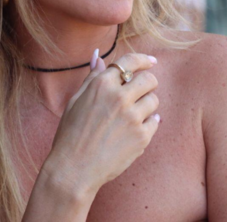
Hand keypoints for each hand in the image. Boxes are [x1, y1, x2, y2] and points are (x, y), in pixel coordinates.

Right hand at [42, 53, 160, 198]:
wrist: (74, 169)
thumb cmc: (71, 134)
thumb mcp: (76, 100)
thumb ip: (92, 77)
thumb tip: (98, 56)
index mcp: (101, 85)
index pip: (129, 62)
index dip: (142, 59)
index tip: (151, 62)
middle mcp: (119, 98)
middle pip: (149, 79)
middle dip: (148, 82)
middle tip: (142, 90)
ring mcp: (132, 118)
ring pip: (154, 100)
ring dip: (147, 104)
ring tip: (133, 114)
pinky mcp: (141, 137)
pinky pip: (155, 121)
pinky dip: (149, 123)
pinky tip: (137, 128)